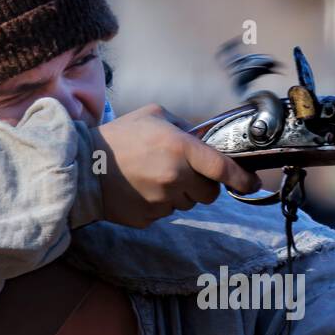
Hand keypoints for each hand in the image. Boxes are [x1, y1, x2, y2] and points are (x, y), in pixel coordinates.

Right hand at [89, 104, 260, 227]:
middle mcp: (175, 177)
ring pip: (187, 204)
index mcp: (181, 149)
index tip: (252, 183)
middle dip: (202, 185)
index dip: (242, 179)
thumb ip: (185, 127)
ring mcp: (162, 201)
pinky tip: (140, 189)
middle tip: (181, 172)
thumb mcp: (154, 116)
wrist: (82, 167)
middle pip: (209, 193)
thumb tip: (206, 140)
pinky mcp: (150, 218)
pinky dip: (159, 203)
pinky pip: (166, 213)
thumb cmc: (119, 138)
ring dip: (179, 193)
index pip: (223, 169)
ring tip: (152, 177)